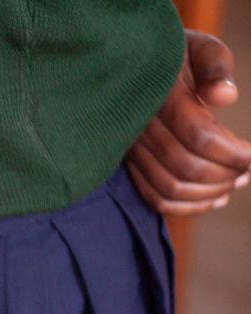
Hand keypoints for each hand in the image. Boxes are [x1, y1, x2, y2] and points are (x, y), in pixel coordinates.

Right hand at [127, 30, 250, 214]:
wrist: (135, 67)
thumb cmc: (177, 56)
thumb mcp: (201, 47)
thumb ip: (215, 66)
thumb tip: (226, 96)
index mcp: (161, 98)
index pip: (200, 137)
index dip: (234, 153)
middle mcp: (142, 129)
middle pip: (187, 168)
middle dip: (226, 174)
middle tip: (250, 170)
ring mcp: (133, 151)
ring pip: (172, 188)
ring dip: (210, 193)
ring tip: (236, 182)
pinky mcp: (132, 165)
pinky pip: (156, 198)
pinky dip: (187, 207)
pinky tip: (214, 199)